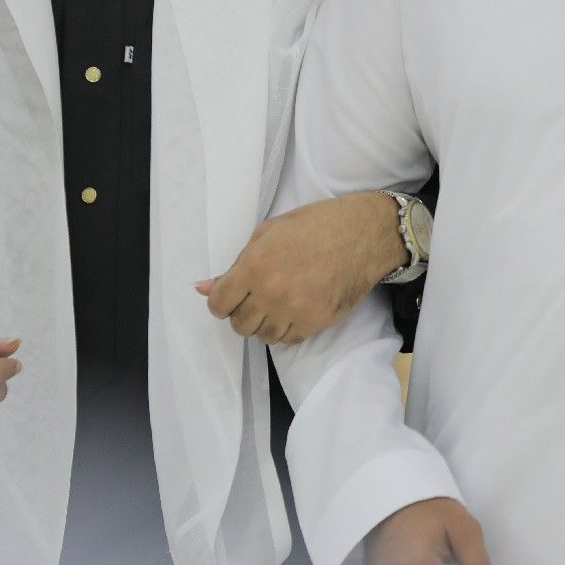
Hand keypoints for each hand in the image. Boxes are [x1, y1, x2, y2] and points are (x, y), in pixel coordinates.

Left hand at [196, 192, 407, 344]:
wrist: (363, 234)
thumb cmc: (314, 225)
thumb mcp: (269, 232)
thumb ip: (236, 263)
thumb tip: (202, 287)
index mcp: (254, 265)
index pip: (218, 304)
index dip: (220, 302)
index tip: (230, 296)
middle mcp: (271, 292)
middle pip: (239, 325)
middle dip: (243, 313)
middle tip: (257, 296)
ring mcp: (295, 310)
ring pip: (263, 336)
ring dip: (265, 323)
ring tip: (279, 301)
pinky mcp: (316, 322)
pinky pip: (288, 339)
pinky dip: (287, 328)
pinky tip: (296, 308)